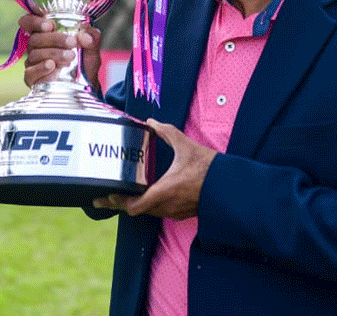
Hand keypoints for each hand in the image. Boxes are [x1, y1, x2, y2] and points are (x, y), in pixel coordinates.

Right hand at [18, 13, 102, 92]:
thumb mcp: (91, 48)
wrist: (86, 85)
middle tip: (72, 42)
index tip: (49, 25)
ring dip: (53, 53)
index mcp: (46, 33)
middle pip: (35, 38)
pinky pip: (31, 71)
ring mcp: (33, 62)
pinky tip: (52, 66)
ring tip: (70, 56)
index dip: (35, 21)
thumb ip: (92, 38)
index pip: (30, 22)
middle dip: (54, 38)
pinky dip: (41, 67)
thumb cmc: (84, 63)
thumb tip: (85, 36)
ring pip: (35, 54)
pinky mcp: (32, 78)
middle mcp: (36, 46)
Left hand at [93, 119, 217, 219]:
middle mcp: (167, 205)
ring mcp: (175, 212)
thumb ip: (166, 132)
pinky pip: (160, 211)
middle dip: (122, 203)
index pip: (134, 206)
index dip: (118, 202)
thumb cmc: (208, 168)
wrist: (229, 185)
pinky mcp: (182, 213)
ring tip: (124, 194)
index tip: (107, 195)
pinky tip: (148, 195)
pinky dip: (150, 205)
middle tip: (106, 196)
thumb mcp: (186, 146)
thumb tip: (151, 122)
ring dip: (137, 204)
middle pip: (137, 210)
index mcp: (164, 191)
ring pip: (149, 211)